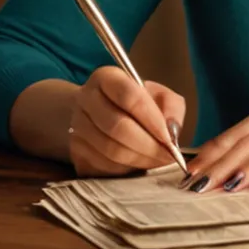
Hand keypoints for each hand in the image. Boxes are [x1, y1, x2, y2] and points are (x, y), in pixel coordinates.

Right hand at [68, 65, 185, 176]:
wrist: (100, 114)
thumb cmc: (136, 103)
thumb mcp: (159, 94)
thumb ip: (172, 107)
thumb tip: (172, 132)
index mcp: (106, 77)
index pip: (129, 96)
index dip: (151, 119)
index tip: (169, 138)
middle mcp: (86, 99)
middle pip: (118, 127)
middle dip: (148, 146)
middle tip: (168, 156)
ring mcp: (76, 127)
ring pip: (111, 150)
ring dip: (140, 160)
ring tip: (158, 161)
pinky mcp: (75, 152)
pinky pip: (103, 167)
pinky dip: (126, 171)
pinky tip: (140, 165)